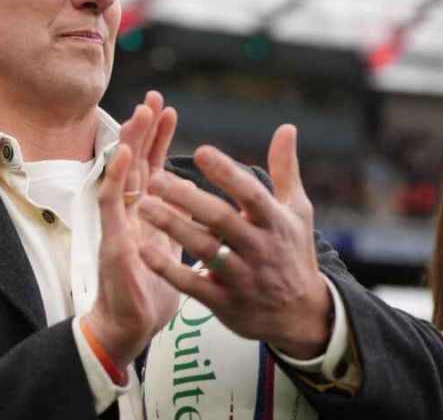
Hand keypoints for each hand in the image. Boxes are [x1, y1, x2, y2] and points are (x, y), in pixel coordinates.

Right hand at [86, 91, 180, 367]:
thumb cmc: (152, 291)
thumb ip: (181, 221)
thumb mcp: (174, 248)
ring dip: (129, 143)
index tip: (169, 110)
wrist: (133, 326)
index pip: (152, 167)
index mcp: (148, 213)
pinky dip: (115, 176)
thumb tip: (197, 198)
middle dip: (143, 130)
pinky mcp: (110, 239)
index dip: (159, 139)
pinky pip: (110, 203)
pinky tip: (123, 155)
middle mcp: (130, 212)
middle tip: (153, 99)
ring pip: (120, 174)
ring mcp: (118, 223)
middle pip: (135, 162)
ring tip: (139, 115)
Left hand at [137, 124, 332, 358]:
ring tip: (142, 205)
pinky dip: (168, 269)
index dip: (227, 173)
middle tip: (155, 178)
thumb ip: (285, 169)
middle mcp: (259, 248)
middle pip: (221, 219)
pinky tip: (143, 249)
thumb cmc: (293, 252)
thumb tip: (287, 127)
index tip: (200, 151)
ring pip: (204, 250)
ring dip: (172, 227)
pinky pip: (192, 285)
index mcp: (275, 221)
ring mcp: (242, 277)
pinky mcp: (225, 302)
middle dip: (188, 199)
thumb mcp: (297, 211)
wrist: (300, 315)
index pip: (251, 194)